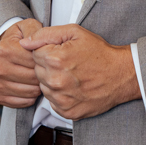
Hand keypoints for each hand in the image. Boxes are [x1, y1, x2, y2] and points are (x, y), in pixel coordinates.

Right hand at [0, 18, 42, 107]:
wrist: (3, 49)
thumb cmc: (20, 38)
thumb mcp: (28, 26)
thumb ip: (35, 31)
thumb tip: (33, 41)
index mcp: (5, 49)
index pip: (34, 61)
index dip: (44, 60)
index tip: (46, 57)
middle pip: (32, 78)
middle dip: (42, 74)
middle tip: (44, 69)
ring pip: (29, 92)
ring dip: (38, 87)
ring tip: (38, 77)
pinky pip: (21, 102)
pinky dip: (30, 97)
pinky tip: (31, 87)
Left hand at [20, 24, 139, 120]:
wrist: (120, 75)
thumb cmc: (99, 53)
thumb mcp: (74, 33)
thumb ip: (46, 34)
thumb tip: (25, 42)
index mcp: (55, 59)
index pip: (34, 53)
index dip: (47, 50)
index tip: (62, 51)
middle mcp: (55, 81)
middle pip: (37, 71)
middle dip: (49, 65)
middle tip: (68, 63)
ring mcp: (61, 99)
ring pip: (44, 87)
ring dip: (53, 81)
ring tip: (72, 75)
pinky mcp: (66, 112)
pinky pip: (52, 102)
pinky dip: (60, 95)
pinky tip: (74, 87)